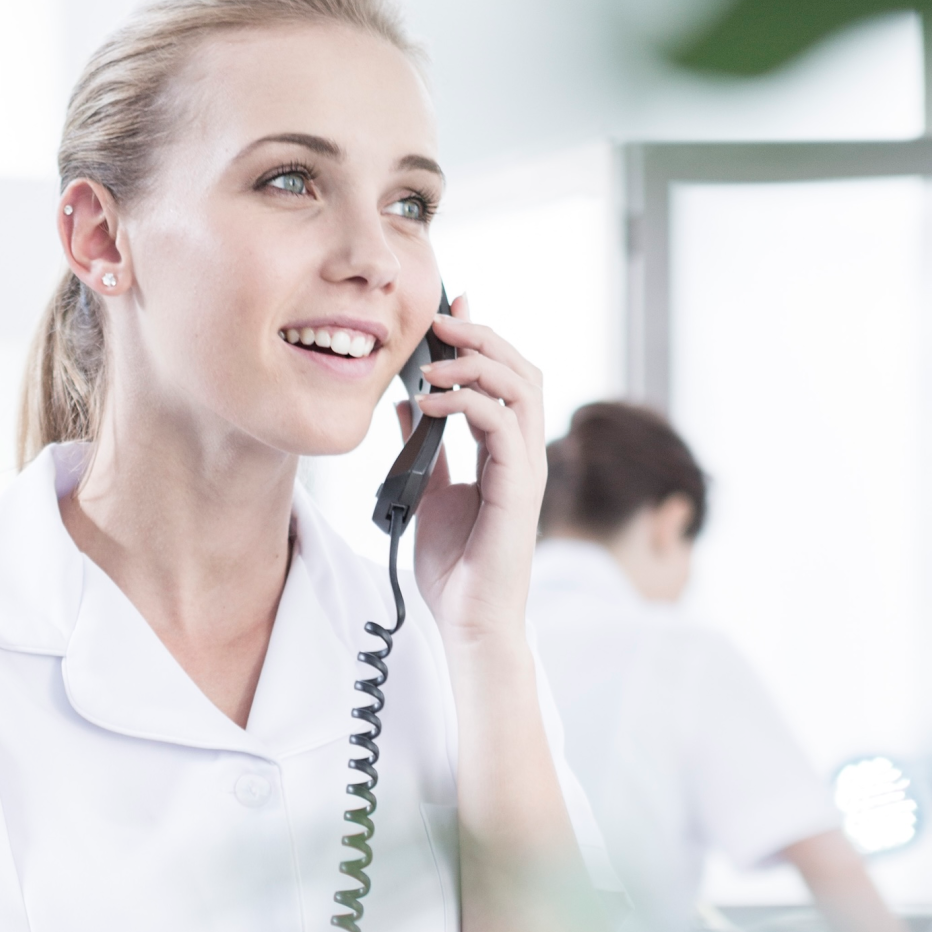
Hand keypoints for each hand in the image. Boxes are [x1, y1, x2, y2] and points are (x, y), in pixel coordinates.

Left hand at [398, 298, 545, 647]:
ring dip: (476, 362)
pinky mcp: (519, 488)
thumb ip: (424, 447)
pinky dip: (468, 403)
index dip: (480, 339)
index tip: (447, 311)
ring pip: (522, 388)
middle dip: (482, 336)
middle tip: (440, 318)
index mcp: (505, 451)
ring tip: (432, 359)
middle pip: (521, 370)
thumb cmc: (455, 566)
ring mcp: (526, 469)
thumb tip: (406, 403)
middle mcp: (523, 454)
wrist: (468, 620)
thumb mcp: (428, 490)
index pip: (504, 378)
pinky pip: (503, 426)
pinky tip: (430, 400)